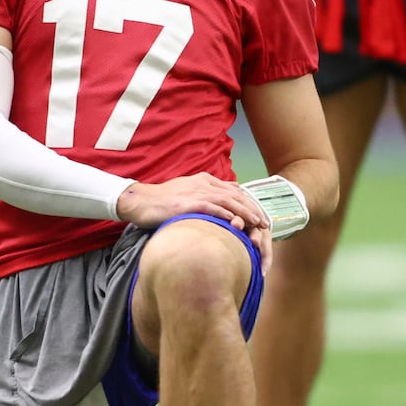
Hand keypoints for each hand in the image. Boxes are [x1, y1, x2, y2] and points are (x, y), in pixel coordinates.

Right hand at [116, 173, 272, 270]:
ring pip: (228, 200)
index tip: (260, 215)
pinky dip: (226, 215)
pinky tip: (236, 223)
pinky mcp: (187, 203)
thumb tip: (219, 209)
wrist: (139, 200)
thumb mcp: (186, 195)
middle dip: (252, 208)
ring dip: (245, 212)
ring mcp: (195, 193)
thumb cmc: (161, 202)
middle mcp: (203, 184)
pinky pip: (211, 208)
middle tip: (265, 222)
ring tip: (257, 223)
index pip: (233, 190)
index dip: (248, 202)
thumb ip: (203, 198)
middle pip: (235, 195)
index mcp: (204, 181)